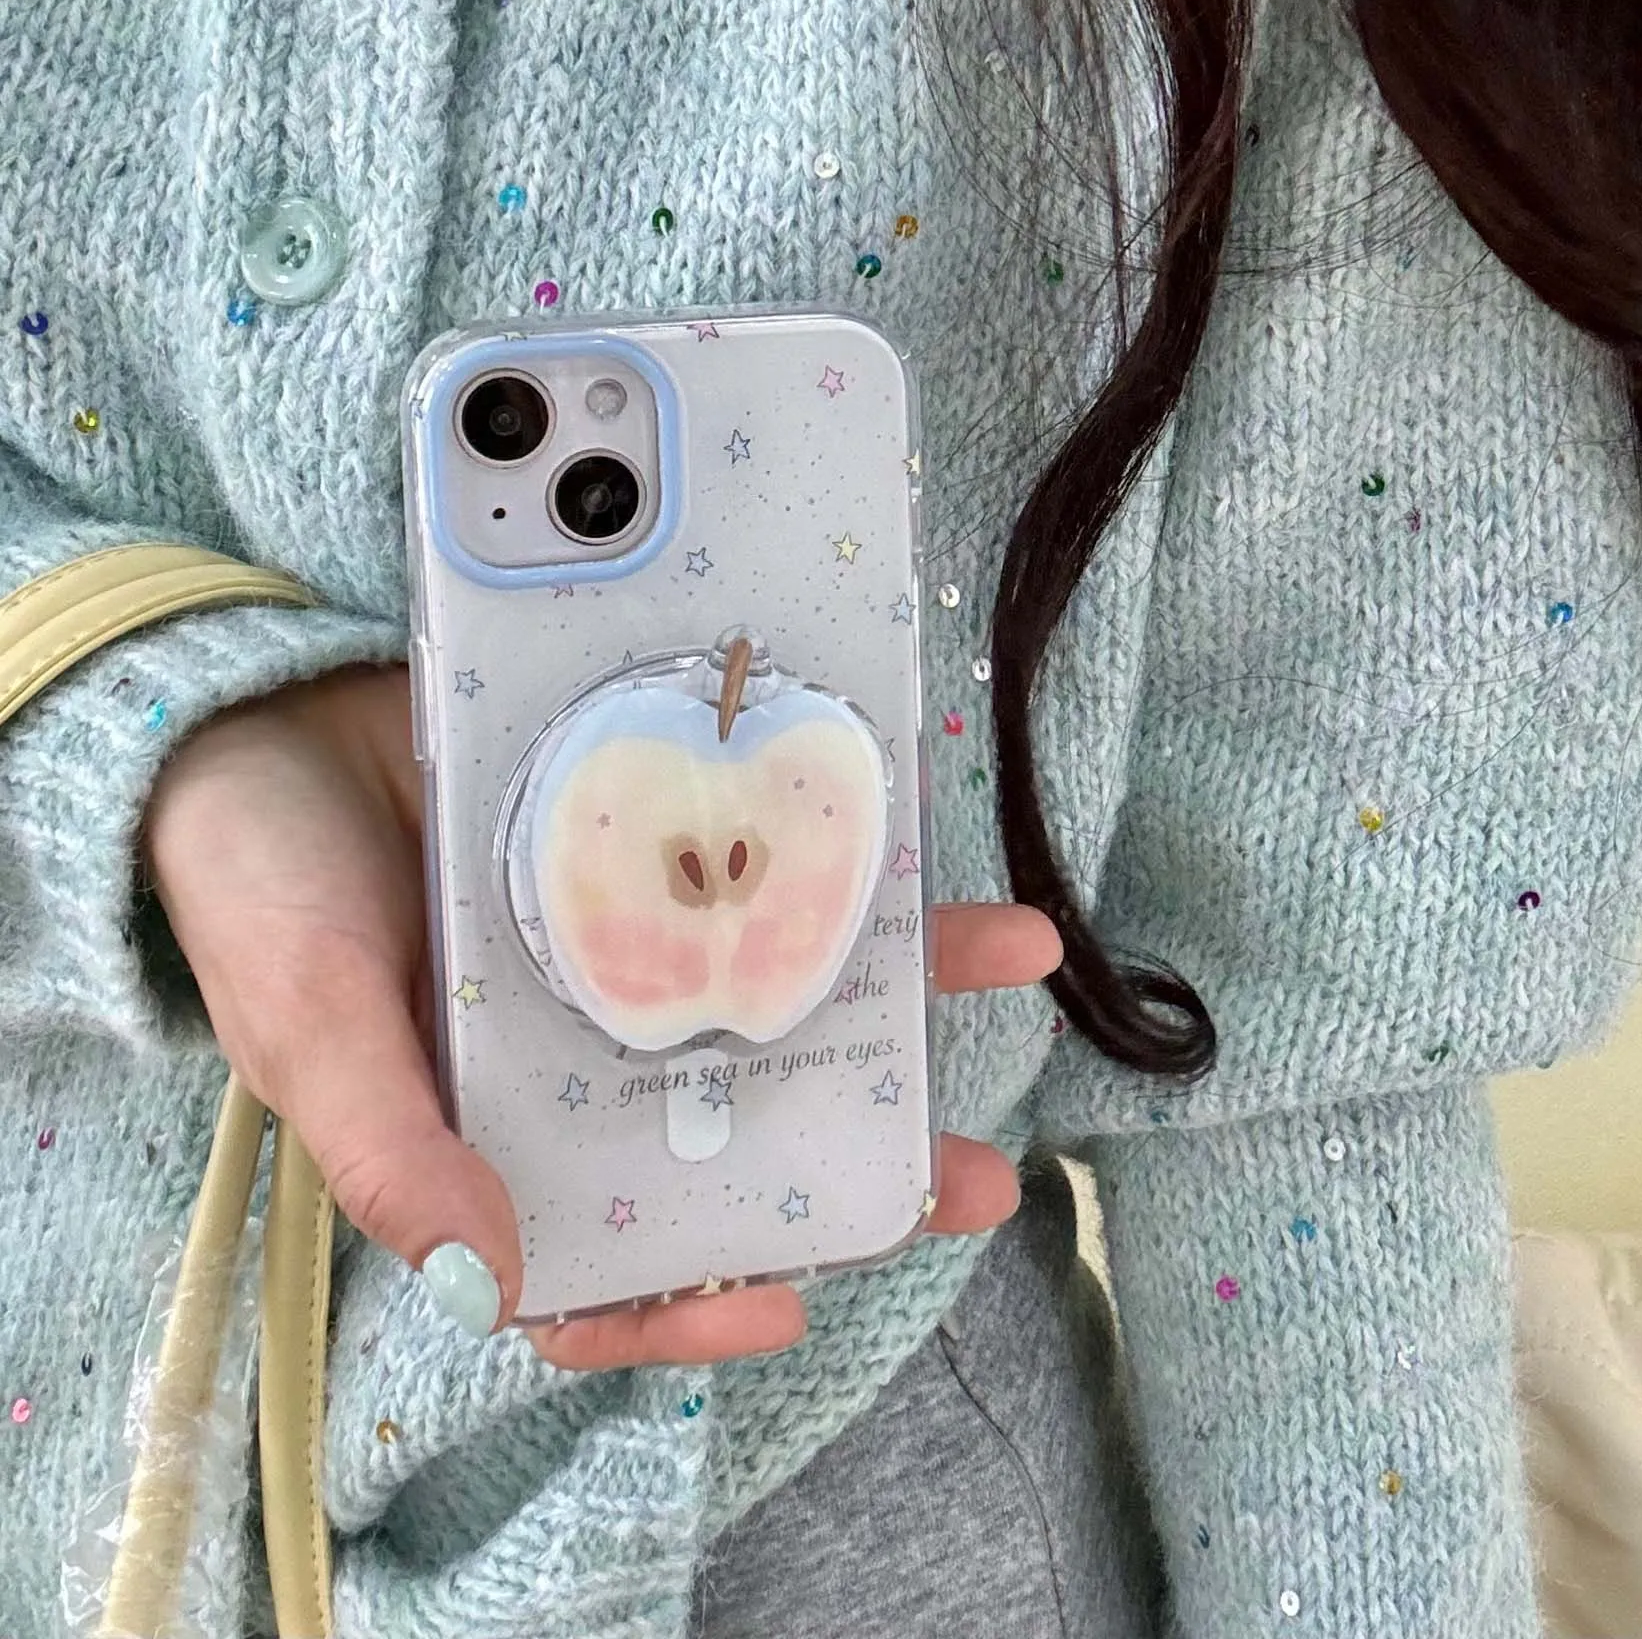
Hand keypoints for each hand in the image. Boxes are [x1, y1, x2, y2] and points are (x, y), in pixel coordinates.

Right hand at [144, 663, 1060, 1370]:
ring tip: (1011, 962)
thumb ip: (389, 1150)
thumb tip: (486, 1285)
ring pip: (774, 1002)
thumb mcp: (307, 1023)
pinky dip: (834, 870)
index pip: (597, 1267)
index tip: (785, 1301)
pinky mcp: (651, 849)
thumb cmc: (256, 886)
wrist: (255, 710)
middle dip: (856, 1161)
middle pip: (733, 1139)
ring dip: (892, 998)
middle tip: (969, 1176)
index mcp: (490, 1135)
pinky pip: (755, 874)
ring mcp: (626, 951)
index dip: (688, 1304)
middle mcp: (578, 1059)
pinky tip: (917, 848)